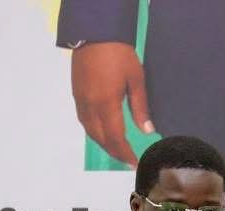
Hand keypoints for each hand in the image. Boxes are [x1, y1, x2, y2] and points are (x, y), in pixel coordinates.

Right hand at [70, 42, 153, 166]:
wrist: (95, 32)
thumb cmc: (120, 54)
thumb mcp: (136, 79)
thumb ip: (140, 107)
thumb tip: (148, 131)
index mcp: (106, 104)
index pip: (115, 138)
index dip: (125, 153)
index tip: (134, 163)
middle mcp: (90, 106)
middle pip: (100, 138)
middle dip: (114, 152)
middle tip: (127, 159)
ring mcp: (80, 100)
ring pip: (90, 130)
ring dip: (103, 143)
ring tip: (116, 149)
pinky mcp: (76, 93)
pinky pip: (83, 120)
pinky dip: (93, 131)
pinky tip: (102, 132)